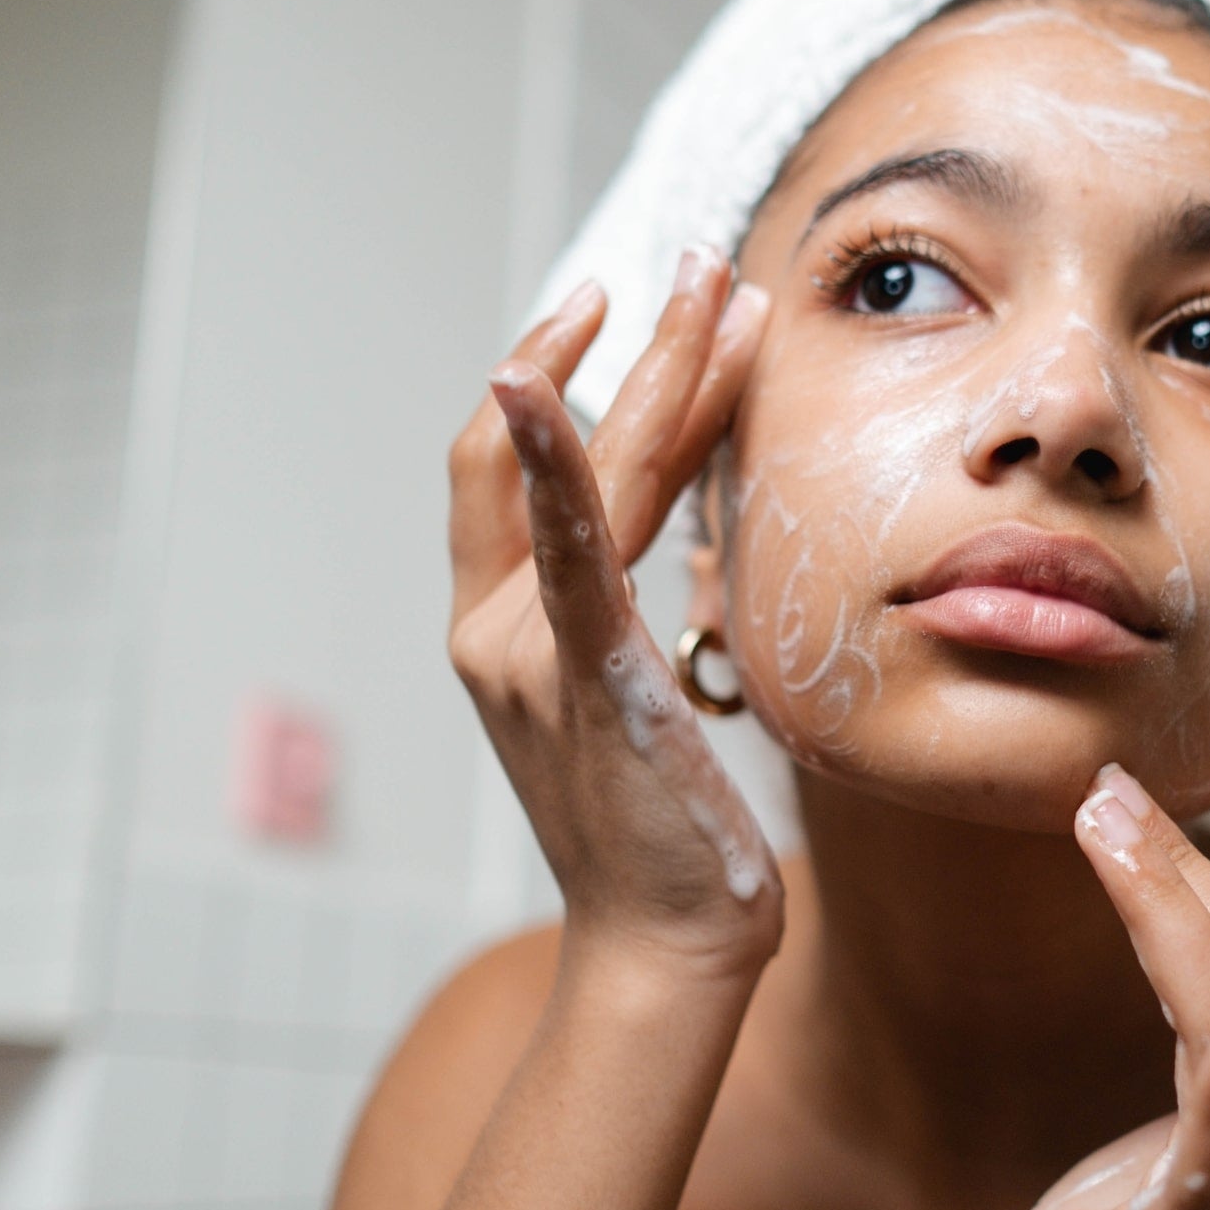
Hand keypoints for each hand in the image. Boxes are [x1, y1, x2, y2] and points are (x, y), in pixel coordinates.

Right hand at [446, 248, 781, 971]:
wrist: (662, 945)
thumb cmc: (668, 834)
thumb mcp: (641, 704)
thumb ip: (636, 618)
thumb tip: (694, 539)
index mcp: (506, 632)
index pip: (520, 474)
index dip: (565, 380)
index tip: (632, 309)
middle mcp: (495, 629)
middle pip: (553, 448)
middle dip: (633, 345)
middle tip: (700, 264)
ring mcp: (525, 650)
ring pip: (587, 476)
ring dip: (653, 369)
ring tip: (715, 287)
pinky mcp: (579, 673)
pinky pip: (563, 550)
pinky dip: (548, 458)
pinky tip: (542, 380)